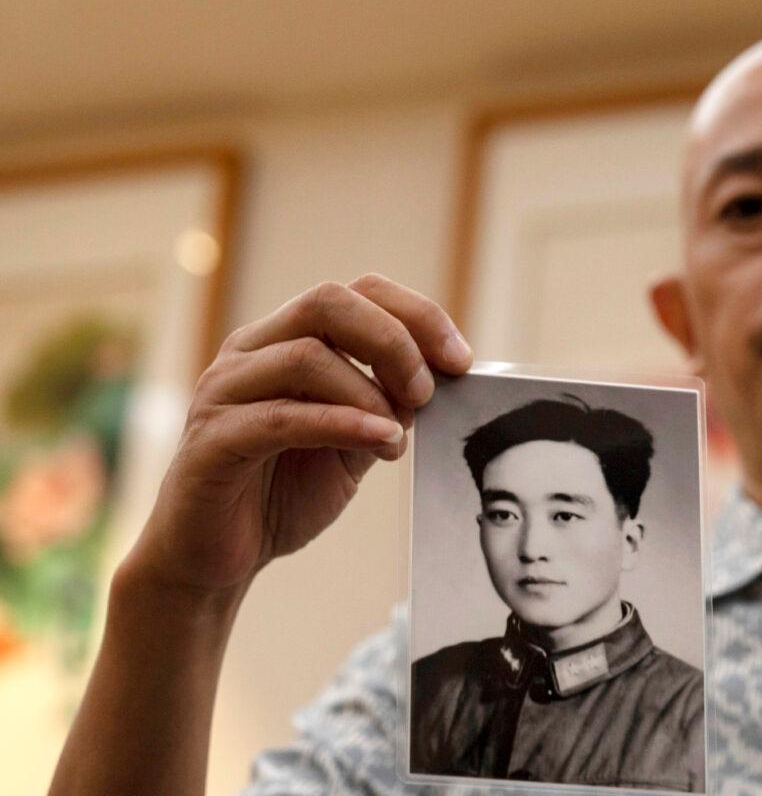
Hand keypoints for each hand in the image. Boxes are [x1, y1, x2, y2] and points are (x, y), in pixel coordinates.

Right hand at [125, 274, 471, 594]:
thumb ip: (387, 407)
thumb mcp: (354, 443)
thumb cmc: (283, 493)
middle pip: (328, 301)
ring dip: (371, 394)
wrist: (219, 559)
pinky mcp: (211, 439)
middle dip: (394, 341)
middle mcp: (251, 350)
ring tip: (398, 437)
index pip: (358, 292)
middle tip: (426, 392)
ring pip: (307, 356)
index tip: (460, 360)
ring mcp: (224, 390)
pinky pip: (282, 418)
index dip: (417, 316)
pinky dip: (342, 424)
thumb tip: (440, 379)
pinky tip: (380, 442)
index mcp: (286, 339)